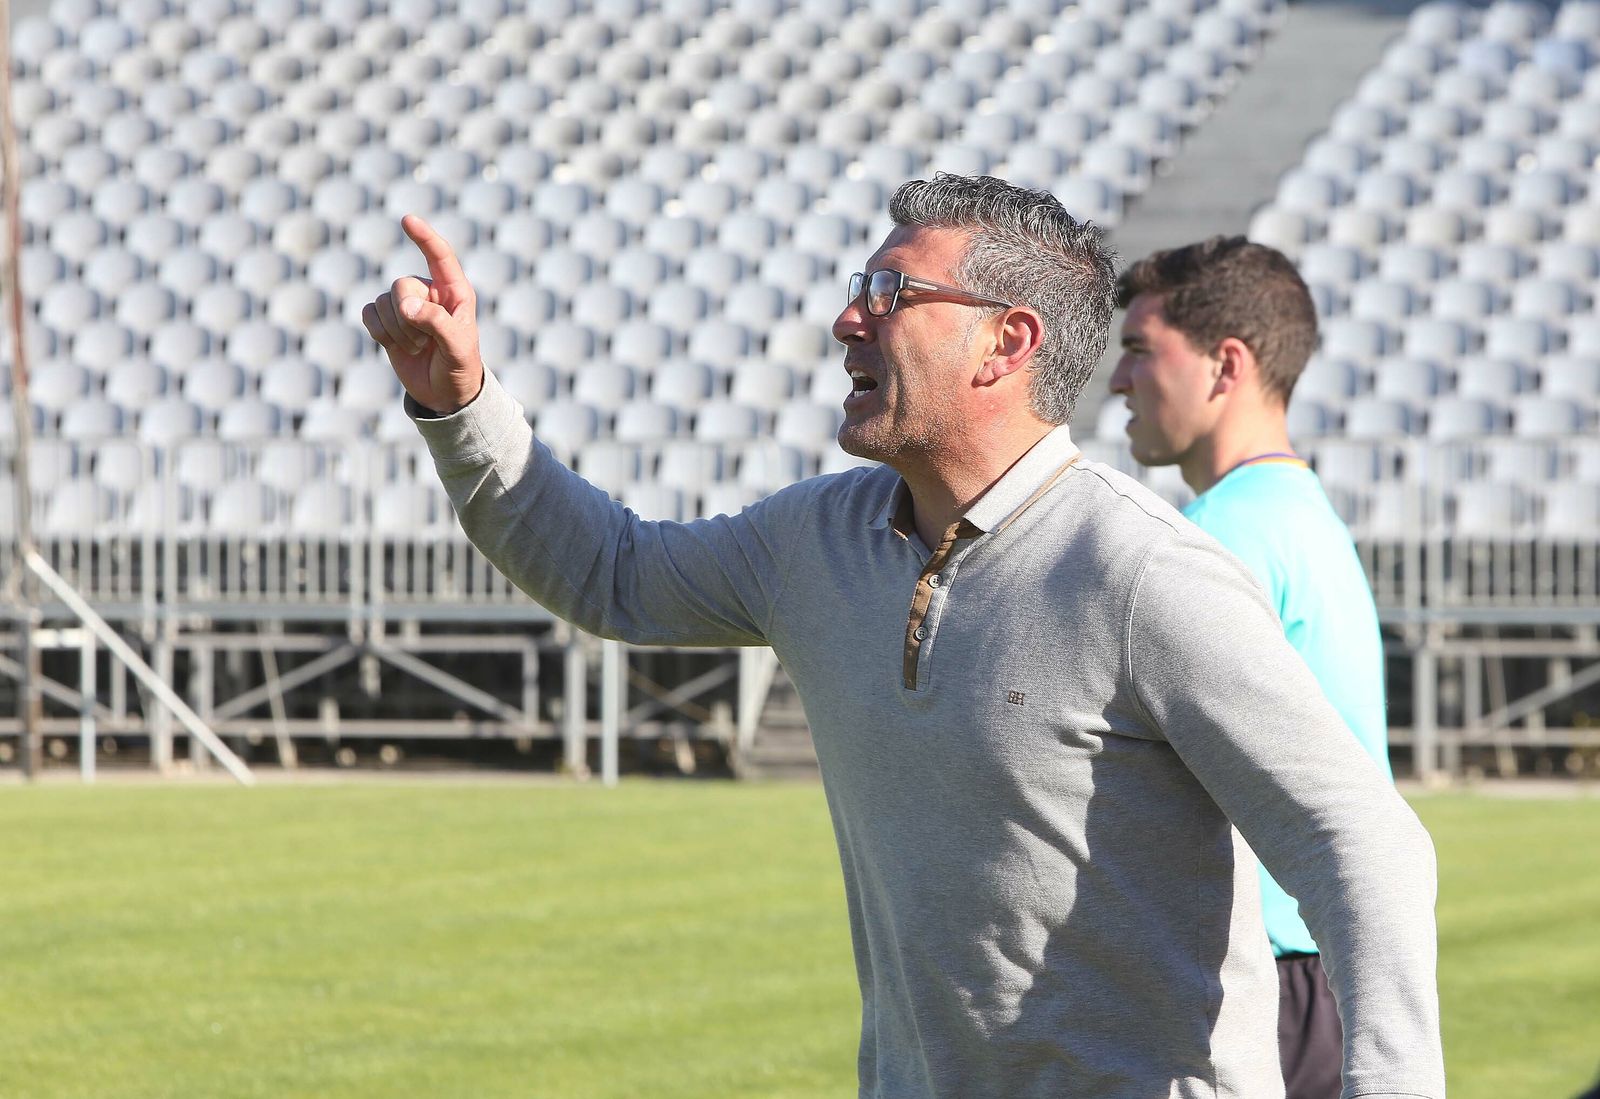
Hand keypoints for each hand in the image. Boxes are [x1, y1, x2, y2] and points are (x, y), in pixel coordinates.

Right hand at [361, 214, 483, 414]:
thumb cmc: (460, 367)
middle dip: (406, 316)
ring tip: (418, 348)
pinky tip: (395, 346)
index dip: (424, 237)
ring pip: (384, 301)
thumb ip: (437, 323)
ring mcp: (406, 305)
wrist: (444, 394)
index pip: (440, 256)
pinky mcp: (386, 320)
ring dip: (397, 331)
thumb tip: (406, 305)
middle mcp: (429, 292)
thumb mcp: (457, 347)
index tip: (407, 220)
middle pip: (401, 285)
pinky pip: (368, 313)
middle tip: (425, 342)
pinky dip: (379, 332)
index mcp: (455, 292)